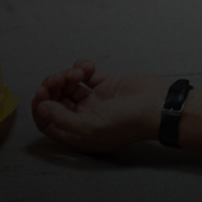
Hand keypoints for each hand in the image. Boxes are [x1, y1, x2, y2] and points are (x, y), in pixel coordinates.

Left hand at [31, 63, 166, 152]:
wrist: (160, 105)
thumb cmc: (132, 122)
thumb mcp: (91, 126)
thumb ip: (62, 119)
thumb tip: (42, 108)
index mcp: (80, 135)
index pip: (48, 123)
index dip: (42, 107)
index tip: (43, 93)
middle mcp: (86, 119)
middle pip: (56, 102)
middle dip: (54, 87)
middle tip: (60, 78)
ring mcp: (96, 102)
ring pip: (69, 86)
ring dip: (68, 75)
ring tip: (79, 72)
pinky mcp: (106, 86)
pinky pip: (86, 75)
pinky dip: (82, 68)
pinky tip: (87, 67)